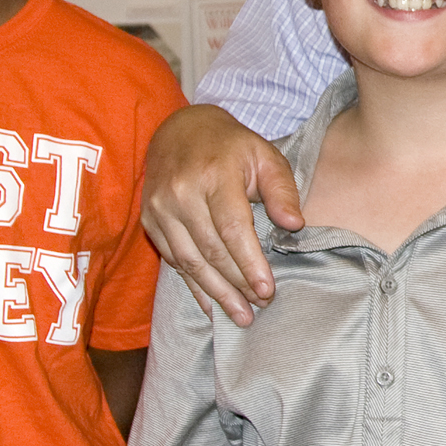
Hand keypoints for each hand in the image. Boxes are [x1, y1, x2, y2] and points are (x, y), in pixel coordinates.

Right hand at [140, 104, 301, 324]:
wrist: (178, 130)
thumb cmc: (231, 146)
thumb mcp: (264, 156)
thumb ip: (282, 190)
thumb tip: (295, 225)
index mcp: (214, 174)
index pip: (232, 229)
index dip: (249, 264)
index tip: (266, 290)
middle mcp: (181, 192)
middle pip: (211, 250)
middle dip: (236, 284)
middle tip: (258, 308)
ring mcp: (160, 207)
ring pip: (189, 261)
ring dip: (215, 293)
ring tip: (239, 315)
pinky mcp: (150, 220)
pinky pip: (173, 260)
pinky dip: (193, 285)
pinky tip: (211, 304)